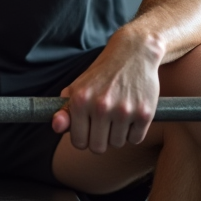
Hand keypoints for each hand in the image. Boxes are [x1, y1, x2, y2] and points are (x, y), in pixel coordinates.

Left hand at [52, 30, 162, 153]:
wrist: (134, 52)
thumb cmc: (103, 73)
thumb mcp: (79, 86)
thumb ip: (65, 109)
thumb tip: (56, 127)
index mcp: (80, 100)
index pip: (78, 142)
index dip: (83, 138)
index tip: (88, 129)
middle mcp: (101, 106)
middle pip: (98, 148)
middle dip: (101, 139)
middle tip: (105, 123)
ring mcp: (124, 110)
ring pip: (118, 144)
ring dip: (118, 134)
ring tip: (119, 115)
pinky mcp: (144, 113)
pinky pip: (136, 139)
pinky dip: (134, 132)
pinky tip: (132, 114)